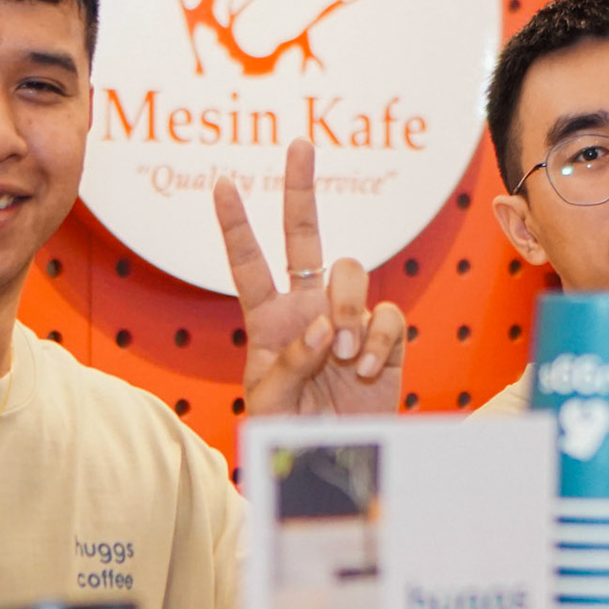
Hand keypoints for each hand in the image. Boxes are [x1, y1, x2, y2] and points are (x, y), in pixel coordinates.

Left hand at [214, 139, 404, 414]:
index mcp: (268, 320)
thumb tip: (320, 327)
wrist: (341, 463)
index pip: (249, 264)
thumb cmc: (295, 435)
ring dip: (346, 308)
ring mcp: (347, 319)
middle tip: (299, 144)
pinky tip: (364, 369)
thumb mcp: (271, 403)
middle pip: (305, 235)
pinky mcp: (386, 337)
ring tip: (340, 355)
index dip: (235, 225)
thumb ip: (289, 362)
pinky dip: (376, 340)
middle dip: (301, 188)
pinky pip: (387, 315)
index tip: (222, 184)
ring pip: (352, 272)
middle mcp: (307, 307)